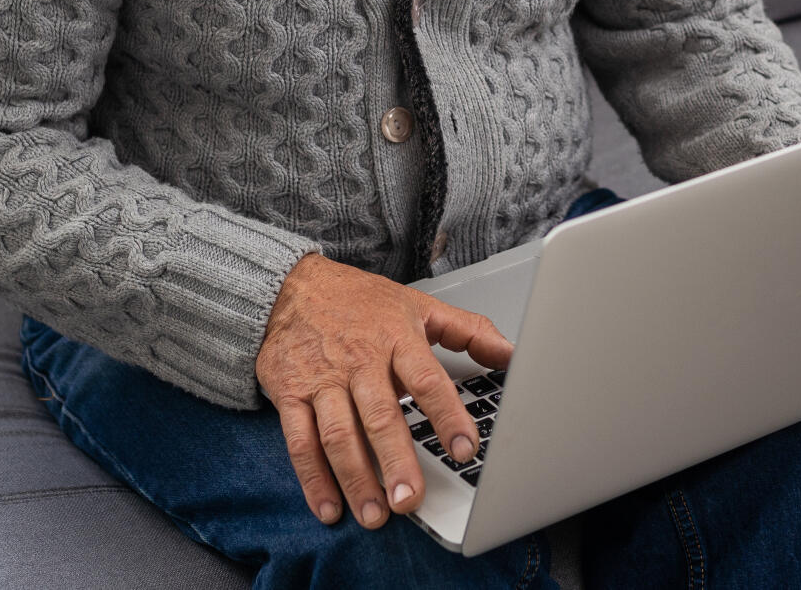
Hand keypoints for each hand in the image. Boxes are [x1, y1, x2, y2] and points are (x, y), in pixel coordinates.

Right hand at [255, 252, 513, 528]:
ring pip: (339, 435)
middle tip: (411, 500)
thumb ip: (468, 331)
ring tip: (376, 514)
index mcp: (396, 340)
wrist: (291, 286)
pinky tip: (330, 507)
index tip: (465, 450)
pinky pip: (300, 442)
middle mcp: (359, 362)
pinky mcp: (290, 394)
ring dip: (356, 479)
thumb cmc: (358, 300)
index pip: (428, 382)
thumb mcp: (418, 305)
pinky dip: (314, 479)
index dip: (448, 417)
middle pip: (380, 417)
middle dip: (396, 462)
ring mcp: (323, 380)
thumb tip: (510, 353)